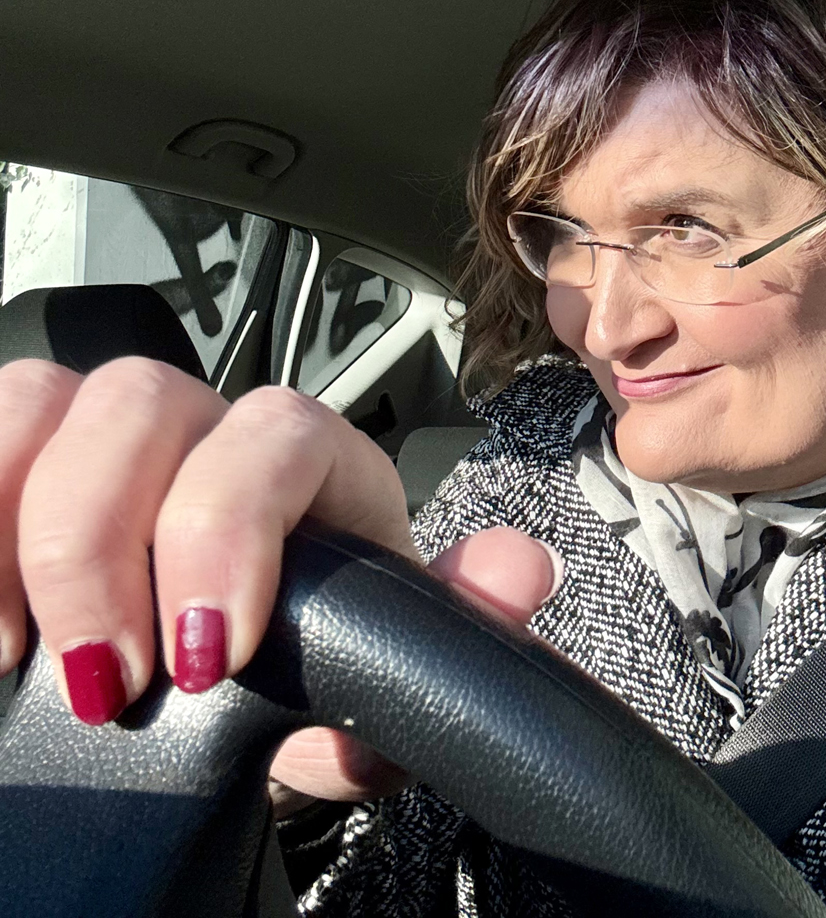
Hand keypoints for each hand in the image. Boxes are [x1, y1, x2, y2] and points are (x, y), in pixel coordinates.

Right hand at [0, 358, 561, 804]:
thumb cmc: (315, 661)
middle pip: (144, 403)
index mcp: (313, 461)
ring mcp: (114, 431)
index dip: (228, 524)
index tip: (202, 653)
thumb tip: (519, 573)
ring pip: (51, 401)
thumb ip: (452, 632)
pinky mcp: (38, 456)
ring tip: (19, 653)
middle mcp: (209, 423)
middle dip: (102, 542)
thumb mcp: (382, 676)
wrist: (239, 679)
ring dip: (21, 521)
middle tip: (105, 681)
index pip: (275, 433)